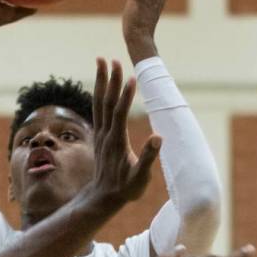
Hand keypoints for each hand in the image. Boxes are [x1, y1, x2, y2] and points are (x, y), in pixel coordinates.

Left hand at [91, 58, 160, 203]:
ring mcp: (100, 134)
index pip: (120, 114)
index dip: (125, 95)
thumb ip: (149, 158)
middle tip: (112, 59)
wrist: (103, 197)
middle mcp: (105, 134)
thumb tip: (159, 138)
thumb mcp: (140, 178)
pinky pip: (98, 109)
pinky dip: (98, 93)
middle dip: (109, 80)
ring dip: (100, 81)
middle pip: (106, 102)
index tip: (131, 77)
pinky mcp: (99, 135)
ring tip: (101, 60)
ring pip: (99, 102)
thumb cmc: (125, 189)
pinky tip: (100, 83)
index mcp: (117, 141)